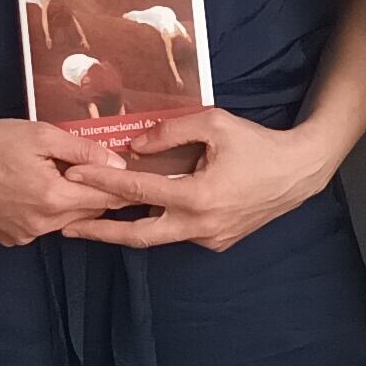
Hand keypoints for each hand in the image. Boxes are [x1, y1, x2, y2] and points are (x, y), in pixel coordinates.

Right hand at [0, 115, 120, 247]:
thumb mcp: (42, 135)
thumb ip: (82, 150)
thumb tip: (117, 164)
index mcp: (54, 199)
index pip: (105, 199)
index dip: (121, 188)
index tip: (136, 182)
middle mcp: (42, 225)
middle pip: (87, 213)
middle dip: (96, 193)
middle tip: (97, 172)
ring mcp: (24, 235)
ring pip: (65, 221)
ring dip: (70, 202)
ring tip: (59, 177)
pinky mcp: (9, 238)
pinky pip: (40, 227)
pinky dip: (45, 212)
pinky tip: (32, 191)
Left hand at [66, 108, 331, 252]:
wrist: (298, 172)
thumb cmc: (257, 143)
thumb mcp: (214, 123)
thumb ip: (171, 132)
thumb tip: (134, 146)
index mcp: (197, 196)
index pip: (138, 192)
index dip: (102, 183)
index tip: (74, 175)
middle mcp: (200, 225)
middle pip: (138, 236)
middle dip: (100, 233)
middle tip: (66, 228)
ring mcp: (209, 238)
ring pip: (159, 236)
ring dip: (128, 228)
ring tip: (94, 220)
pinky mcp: (217, 242)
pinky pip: (180, 232)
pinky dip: (159, 223)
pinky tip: (142, 212)